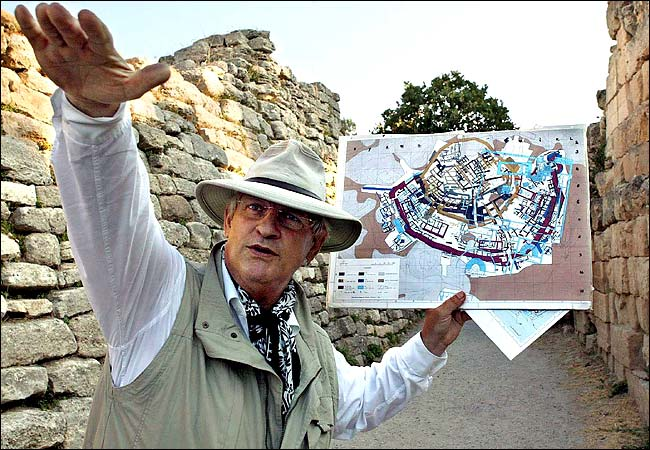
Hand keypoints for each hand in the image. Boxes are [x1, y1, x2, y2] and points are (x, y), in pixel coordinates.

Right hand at [14, 2, 170, 116]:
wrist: (90, 94)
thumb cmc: (112, 87)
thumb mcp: (129, 88)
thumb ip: (146, 80)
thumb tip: (168, 71)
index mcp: (102, 48)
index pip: (99, 34)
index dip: (93, 26)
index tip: (87, 15)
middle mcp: (81, 42)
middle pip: (72, 29)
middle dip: (65, 21)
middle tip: (58, 11)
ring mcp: (62, 45)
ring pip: (53, 29)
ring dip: (47, 20)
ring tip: (42, 11)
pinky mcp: (45, 50)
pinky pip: (35, 35)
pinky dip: (28, 23)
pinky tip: (22, 10)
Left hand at [420, 291, 470, 355]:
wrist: (436, 342)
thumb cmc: (432, 327)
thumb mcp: (441, 313)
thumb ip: (451, 303)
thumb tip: (460, 295)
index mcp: (439, 301)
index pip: (449, 293)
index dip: (456, 292)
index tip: (464, 291)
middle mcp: (447, 306)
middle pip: (458, 299)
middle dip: (465, 298)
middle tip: (471, 299)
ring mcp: (454, 312)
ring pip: (464, 305)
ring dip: (469, 305)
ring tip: (474, 305)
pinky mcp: (460, 319)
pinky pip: (468, 314)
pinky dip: (472, 312)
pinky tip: (474, 311)